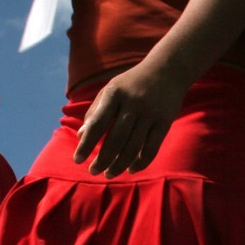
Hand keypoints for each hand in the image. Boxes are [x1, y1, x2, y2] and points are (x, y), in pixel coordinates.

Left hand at [74, 60, 185, 177]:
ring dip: (119, 164)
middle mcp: (132, 103)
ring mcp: (150, 114)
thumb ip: (96, 110)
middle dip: (102, 159)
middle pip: (115, 139)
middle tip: (93, 172)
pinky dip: (141, 162)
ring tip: (109, 174)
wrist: (167, 70)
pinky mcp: (164, 122)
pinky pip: (151, 148)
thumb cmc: (132, 83)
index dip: (86, 144)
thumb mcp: (111, 89)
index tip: (77, 160)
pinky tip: (131, 169)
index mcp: (114, 93)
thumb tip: (81, 136)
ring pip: (133, 147)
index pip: (97, 124)